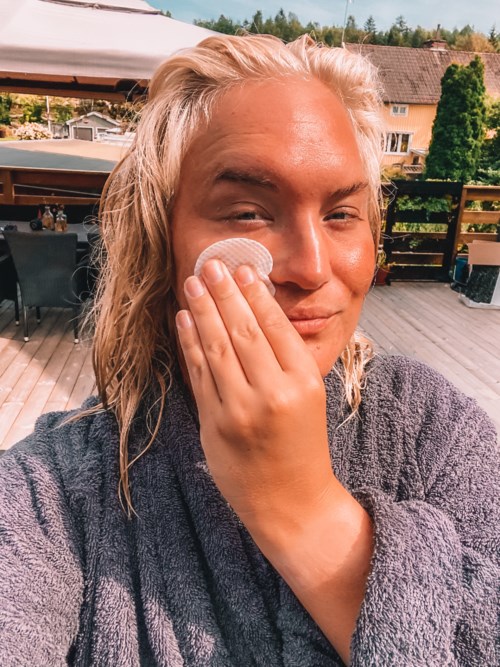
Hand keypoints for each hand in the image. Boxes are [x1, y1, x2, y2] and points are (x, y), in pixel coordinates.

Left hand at [175, 259, 336, 536]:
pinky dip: (190, 343)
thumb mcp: (309, 397)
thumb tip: (256, 312)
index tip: (243, 270)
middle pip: (243, 330)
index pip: (275, 327)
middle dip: (224, 292)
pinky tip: (185, 319)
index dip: (255, 295)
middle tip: (211, 265)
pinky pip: (199, 374)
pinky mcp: (214, 425)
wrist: (292, 502)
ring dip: (202, 310)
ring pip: (217, 347)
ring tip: (193, 283)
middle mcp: (273, 394)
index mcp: (304, 383)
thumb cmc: (302, 446)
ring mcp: (240, 410)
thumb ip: (285, 359)